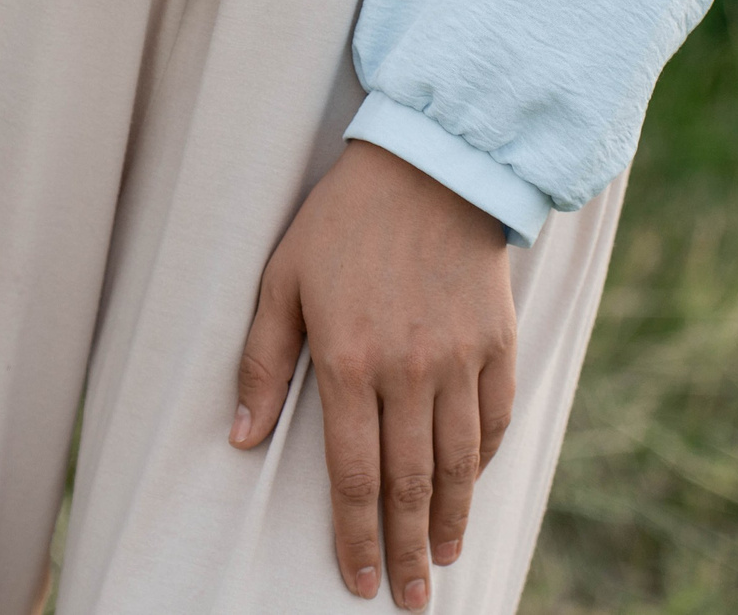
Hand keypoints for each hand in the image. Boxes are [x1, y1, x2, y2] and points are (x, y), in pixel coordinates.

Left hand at [233, 141, 514, 609]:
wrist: (429, 165)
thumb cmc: (341, 221)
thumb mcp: (282, 279)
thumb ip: (262, 361)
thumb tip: (240, 436)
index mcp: (349, 359)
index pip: (354, 475)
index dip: (356, 536)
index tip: (361, 580)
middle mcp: (409, 369)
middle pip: (409, 484)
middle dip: (407, 551)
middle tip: (411, 599)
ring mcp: (459, 358)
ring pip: (459, 464)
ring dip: (451, 520)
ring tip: (443, 559)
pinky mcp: (497, 342)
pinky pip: (495, 419)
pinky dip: (484, 462)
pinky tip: (471, 488)